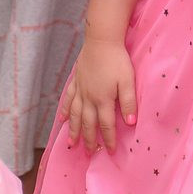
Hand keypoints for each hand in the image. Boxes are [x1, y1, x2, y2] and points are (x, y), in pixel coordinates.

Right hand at [66, 37, 136, 152]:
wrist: (101, 40)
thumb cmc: (117, 59)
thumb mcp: (127, 81)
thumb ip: (128, 102)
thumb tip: (131, 123)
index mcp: (102, 99)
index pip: (106, 124)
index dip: (109, 139)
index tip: (110, 151)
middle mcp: (88, 98)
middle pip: (88, 123)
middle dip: (89, 140)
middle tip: (89, 153)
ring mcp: (80, 89)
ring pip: (74, 115)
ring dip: (73, 130)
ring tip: (71, 143)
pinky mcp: (76, 80)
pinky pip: (68, 99)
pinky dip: (64, 110)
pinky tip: (61, 118)